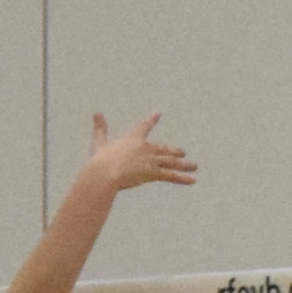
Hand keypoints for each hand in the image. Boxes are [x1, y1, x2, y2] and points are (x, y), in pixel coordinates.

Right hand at [71, 112, 193, 201]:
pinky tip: (192, 180)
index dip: (151, 120)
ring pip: (171, 162)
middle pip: (163, 149)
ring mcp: (151, 160)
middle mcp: (145, 148)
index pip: (144, 127)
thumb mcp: (100, 143)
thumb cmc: (100, 161)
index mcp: (133, 140)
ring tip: (194, 167)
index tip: (158, 114)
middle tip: (183, 153)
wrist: (105, 173)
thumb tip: (97, 112)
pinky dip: (183, 178)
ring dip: (184, 165)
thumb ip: (100, 129)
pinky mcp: (153, 172)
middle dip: (174, 151)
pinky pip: (172, 176)